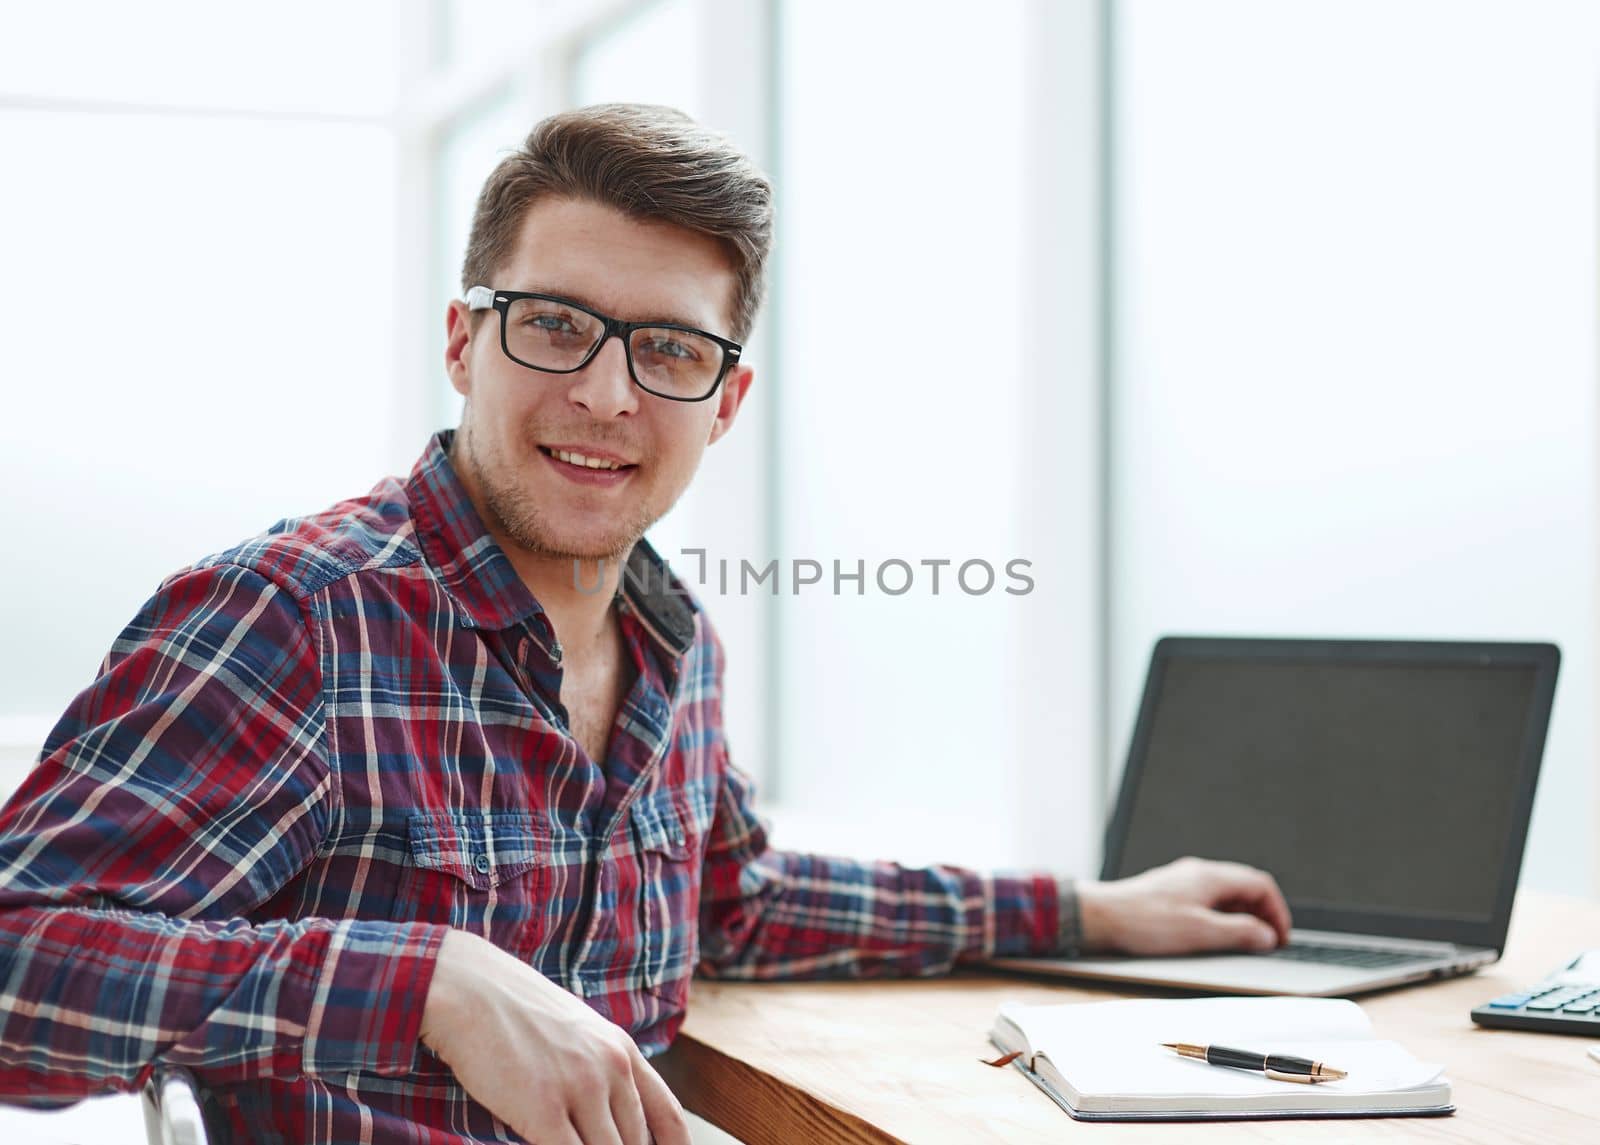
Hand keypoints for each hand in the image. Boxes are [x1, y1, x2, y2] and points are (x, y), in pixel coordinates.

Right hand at [420, 929, 690, 1144]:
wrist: (469, 989)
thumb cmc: (514, 1012)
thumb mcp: (575, 1032)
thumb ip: (600, 1068)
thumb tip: (610, 1115)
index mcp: (622, 1049)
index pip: (668, 1115)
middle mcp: (612, 1067)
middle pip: (636, 1143)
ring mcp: (580, 1088)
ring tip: (571, 1144)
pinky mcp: (543, 1110)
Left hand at [1076, 856, 1291, 955]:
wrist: (1100, 917)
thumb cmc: (1143, 921)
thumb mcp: (1200, 932)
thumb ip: (1239, 933)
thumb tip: (1267, 936)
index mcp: (1210, 876)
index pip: (1260, 884)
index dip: (1278, 911)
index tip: (1280, 937)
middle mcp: (1198, 873)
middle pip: (1245, 887)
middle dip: (1262, 914)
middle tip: (1267, 941)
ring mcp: (1183, 882)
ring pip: (1226, 894)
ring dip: (1241, 916)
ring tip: (1244, 942)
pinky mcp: (1170, 894)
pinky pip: (1207, 900)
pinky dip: (1221, 916)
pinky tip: (1214, 935)